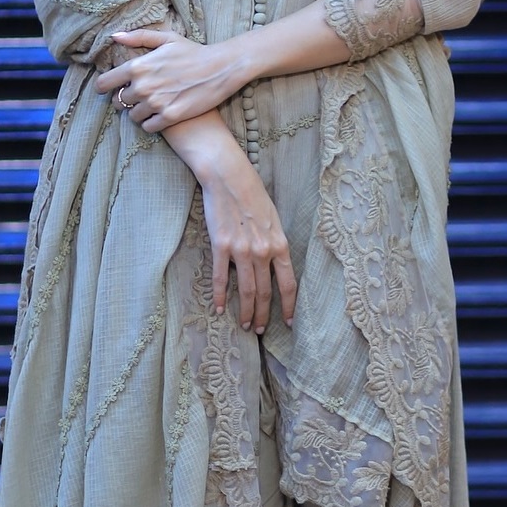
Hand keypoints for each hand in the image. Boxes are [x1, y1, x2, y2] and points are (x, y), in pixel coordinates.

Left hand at [95, 29, 242, 129]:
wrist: (221, 69)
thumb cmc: (194, 52)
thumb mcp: (167, 39)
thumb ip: (138, 37)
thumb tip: (115, 37)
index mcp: (138, 66)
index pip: (105, 83)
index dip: (103, 87)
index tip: (107, 89)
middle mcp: (143, 86)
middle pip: (119, 102)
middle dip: (124, 100)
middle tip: (136, 97)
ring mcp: (156, 103)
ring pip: (133, 116)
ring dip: (138, 113)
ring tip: (150, 106)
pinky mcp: (170, 117)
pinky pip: (148, 127)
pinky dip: (150, 123)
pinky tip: (158, 116)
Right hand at [197, 149, 296, 332]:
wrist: (228, 176)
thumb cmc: (252, 194)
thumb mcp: (273, 219)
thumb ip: (274, 243)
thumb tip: (275, 264)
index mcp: (279, 244)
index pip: (288, 283)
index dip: (289, 306)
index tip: (288, 322)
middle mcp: (263, 251)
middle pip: (265, 292)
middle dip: (264, 314)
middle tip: (259, 330)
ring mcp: (241, 250)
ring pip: (246, 290)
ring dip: (245, 311)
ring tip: (244, 324)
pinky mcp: (220, 246)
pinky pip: (220, 277)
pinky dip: (219, 295)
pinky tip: (218, 308)